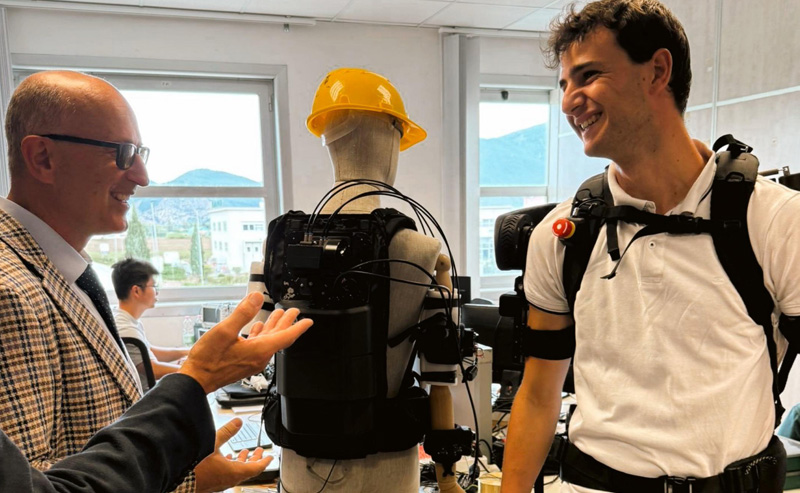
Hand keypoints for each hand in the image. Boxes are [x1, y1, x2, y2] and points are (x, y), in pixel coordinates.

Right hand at [179, 292, 312, 392]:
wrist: (195, 380)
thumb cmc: (207, 360)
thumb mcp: (224, 331)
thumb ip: (242, 313)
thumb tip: (256, 298)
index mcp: (259, 350)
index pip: (286, 337)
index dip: (298, 327)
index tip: (308, 321)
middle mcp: (258, 357)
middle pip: (279, 338)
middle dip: (287, 323)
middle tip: (294, 312)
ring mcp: (251, 361)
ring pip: (269, 341)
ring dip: (274, 327)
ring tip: (278, 315)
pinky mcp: (243, 362)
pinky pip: (258, 346)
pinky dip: (261, 334)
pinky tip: (257, 328)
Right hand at [194, 418, 271, 492]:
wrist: (176, 480)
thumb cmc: (194, 467)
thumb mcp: (213, 443)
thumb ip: (227, 432)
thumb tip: (238, 422)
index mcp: (233, 472)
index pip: (256, 468)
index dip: (264, 461)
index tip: (270, 457)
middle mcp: (228, 480)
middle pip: (247, 470)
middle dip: (254, 459)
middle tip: (258, 452)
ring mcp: (220, 483)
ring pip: (236, 472)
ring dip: (242, 462)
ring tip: (244, 453)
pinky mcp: (211, 483)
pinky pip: (226, 474)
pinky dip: (230, 465)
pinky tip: (225, 459)